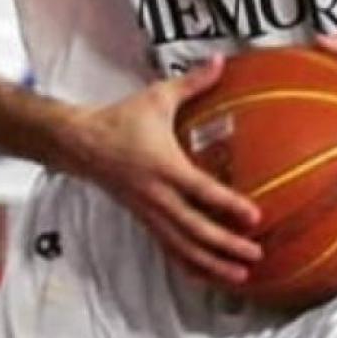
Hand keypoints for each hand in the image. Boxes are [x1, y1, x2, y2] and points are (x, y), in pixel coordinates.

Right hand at [69, 59, 262, 286]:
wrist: (80, 144)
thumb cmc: (122, 119)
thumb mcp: (158, 97)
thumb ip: (192, 82)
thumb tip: (222, 60)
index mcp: (164, 166)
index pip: (201, 191)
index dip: (228, 206)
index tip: (254, 217)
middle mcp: (157, 196)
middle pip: (194, 230)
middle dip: (226, 246)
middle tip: (256, 255)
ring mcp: (149, 213)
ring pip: (183, 248)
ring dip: (212, 264)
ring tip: (241, 276)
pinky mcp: (144, 222)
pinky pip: (170, 250)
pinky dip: (191, 266)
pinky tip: (211, 276)